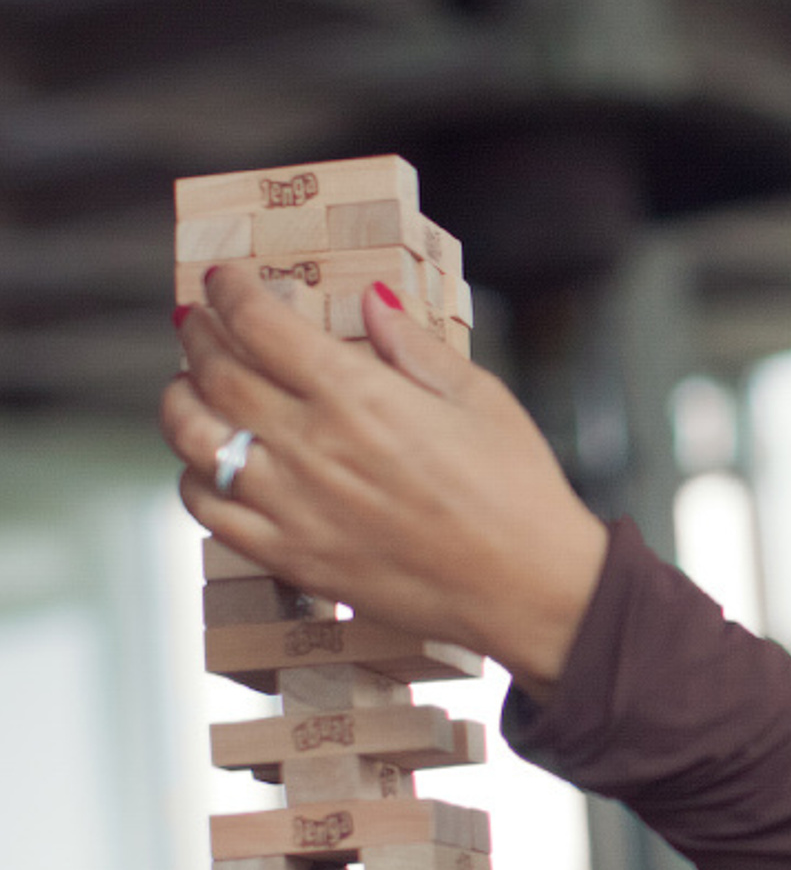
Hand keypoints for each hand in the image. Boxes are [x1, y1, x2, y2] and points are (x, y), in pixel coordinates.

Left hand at [161, 273, 608, 698]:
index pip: (259, 324)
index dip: (228, 291)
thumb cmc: (518, 496)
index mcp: (359, 396)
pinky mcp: (294, 557)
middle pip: (215, 372)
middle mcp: (314, 447)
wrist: (529, 588)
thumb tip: (372, 304)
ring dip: (182, 402)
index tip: (224, 282)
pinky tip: (215, 467)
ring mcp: (295, 506)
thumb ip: (415, 347)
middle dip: (200, 335)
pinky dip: (196, 480)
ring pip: (195, 438)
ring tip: (193, 390)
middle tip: (201, 324)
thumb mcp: (481, 399)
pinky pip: (210, 511)